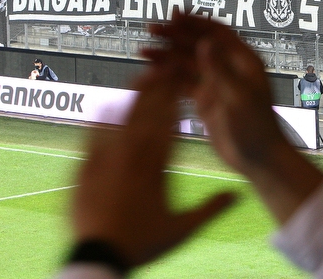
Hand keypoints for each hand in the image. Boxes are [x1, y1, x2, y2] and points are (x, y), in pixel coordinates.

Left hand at [71, 66, 234, 268]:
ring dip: (132, 94)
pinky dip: (101, 118)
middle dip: (158, 85)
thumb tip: (238, 194)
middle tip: (166, 66)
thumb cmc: (141, 244)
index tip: (185, 79)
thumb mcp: (182, 229)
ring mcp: (104, 159)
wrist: (98, 257)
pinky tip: (106, 104)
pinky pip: (92, 135)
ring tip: (142, 75)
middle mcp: (130, 156)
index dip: (177, 96)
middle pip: (146, 111)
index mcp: (156, 166)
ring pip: (120, 117)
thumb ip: (211, 208)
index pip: (170, 121)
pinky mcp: (83, 168)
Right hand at [144, 14, 322, 223]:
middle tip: (151, 29)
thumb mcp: (237, 96)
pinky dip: (168, 77)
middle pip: (198, 45)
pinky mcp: (206, 101)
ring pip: (187, 64)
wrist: (258, 158)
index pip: (216, 33)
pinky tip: (151, 73)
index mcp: (243, 60)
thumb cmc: (255, 126)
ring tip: (143, 51)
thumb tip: (204, 41)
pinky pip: (184, 84)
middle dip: (175, 36)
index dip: (195, 22)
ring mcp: (216, 84)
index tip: (174, 14)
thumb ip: (219, 69)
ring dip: (167, 57)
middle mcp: (229, 67)